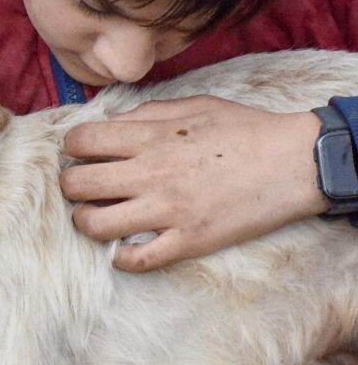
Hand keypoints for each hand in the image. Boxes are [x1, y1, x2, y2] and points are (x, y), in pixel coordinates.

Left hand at [60, 95, 327, 271]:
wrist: (293, 162)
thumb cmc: (243, 129)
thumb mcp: (193, 105)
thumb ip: (146, 113)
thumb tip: (109, 121)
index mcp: (149, 137)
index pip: (81, 142)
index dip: (72, 146)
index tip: (81, 152)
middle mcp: (150, 174)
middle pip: (77, 184)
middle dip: (71, 184)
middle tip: (81, 185)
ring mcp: (167, 211)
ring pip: (96, 225)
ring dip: (86, 221)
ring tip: (95, 216)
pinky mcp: (188, 241)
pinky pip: (137, 259)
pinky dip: (121, 257)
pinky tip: (122, 248)